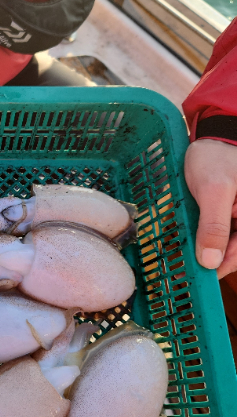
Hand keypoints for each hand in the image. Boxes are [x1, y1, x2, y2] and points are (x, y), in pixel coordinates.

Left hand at [184, 138, 236, 278]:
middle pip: (233, 251)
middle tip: (184, 272)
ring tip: (183, 260)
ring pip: (224, 244)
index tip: (197, 279)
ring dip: (206, 251)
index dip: (220, 268)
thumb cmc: (216, 158)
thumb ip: (213, 226)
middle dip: (210, 261)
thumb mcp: (213, 191)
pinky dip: (204, 239)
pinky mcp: (230, 216)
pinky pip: (218, 233)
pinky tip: (190, 243)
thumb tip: (211, 262)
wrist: (213, 137)